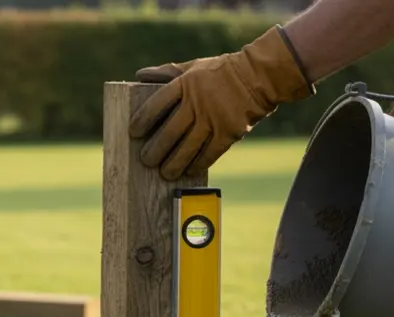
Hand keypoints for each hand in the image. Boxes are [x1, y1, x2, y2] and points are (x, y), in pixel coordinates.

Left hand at [128, 26, 314, 180]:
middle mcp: (197, 102)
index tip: (134, 132)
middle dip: (155, 150)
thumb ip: (167, 72)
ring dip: (173, 163)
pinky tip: (189, 170)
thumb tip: (139, 75)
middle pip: (169, 132)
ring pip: (187, 147)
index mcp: (185, 84)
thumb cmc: (221, 71)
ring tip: (165, 173)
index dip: (142, 121)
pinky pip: (209, 154)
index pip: (156, 104)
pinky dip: (197, 164)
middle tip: (146, 160)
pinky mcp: (229, 132)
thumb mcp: (193, 66)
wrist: (260, 76)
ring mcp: (214, 118)